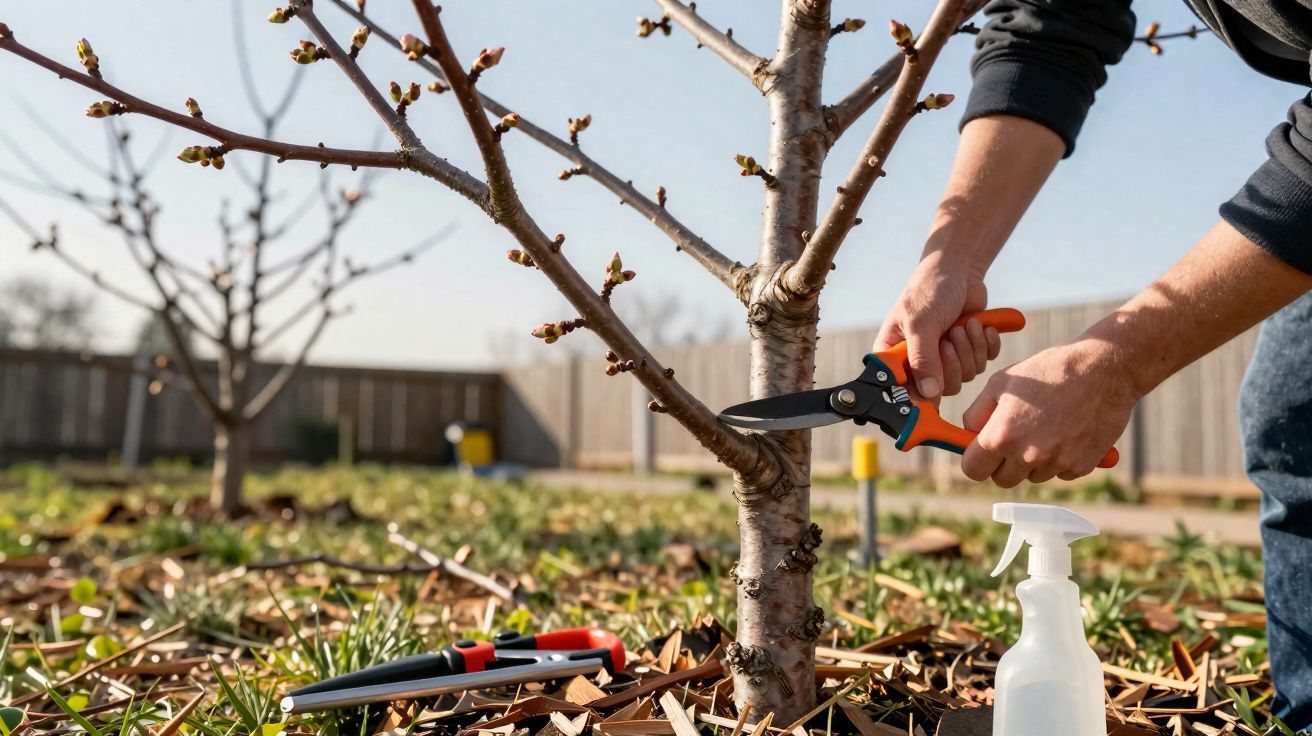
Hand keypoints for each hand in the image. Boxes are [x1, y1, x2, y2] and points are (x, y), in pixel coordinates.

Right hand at [874, 254, 1001, 398]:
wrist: (958, 269)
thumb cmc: (929, 291)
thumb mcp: (921, 324)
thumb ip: (924, 359)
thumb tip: (929, 393)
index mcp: (896, 355)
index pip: (905, 389)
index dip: (922, 392)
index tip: (936, 383)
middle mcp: (919, 360)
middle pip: (942, 388)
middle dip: (953, 361)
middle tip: (952, 336)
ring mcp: (945, 357)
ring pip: (965, 376)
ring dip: (971, 348)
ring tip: (966, 324)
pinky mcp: (968, 350)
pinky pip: (983, 363)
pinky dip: (986, 344)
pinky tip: (981, 325)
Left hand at [960, 338, 1138, 486]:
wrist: (1104, 368)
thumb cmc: (1049, 370)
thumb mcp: (1001, 382)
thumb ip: (977, 413)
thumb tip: (968, 434)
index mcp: (1002, 436)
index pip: (973, 471)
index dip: (975, 460)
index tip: (982, 450)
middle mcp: (1028, 456)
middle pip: (1002, 480)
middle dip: (1003, 463)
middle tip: (1014, 438)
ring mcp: (1057, 463)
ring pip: (1032, 476)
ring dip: (1033, 461)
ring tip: (1045, 427)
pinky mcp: (1081, 466)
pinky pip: (1060, 473)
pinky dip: (1060, 459)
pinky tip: (1066, 431)